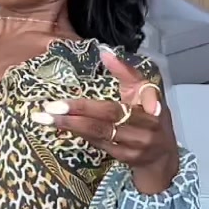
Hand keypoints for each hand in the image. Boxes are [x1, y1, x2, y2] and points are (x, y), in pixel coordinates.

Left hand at [32, 46, 179, 193]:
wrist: (162, 157)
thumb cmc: (150, 116)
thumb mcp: (144, 92)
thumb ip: (126, 72)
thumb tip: (104, 51)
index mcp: (152, 101)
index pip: (138, 87)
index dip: (124, 73)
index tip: (104, 57)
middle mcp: (146, 124)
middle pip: (110, 114)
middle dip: (80, 109)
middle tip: (52, 105)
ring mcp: (135, 144)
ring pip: (99, 131)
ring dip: (71, 124)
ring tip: (46, 117)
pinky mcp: (124, 157)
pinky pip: (98, 142)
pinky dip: (79, 133)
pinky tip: (61, 126)